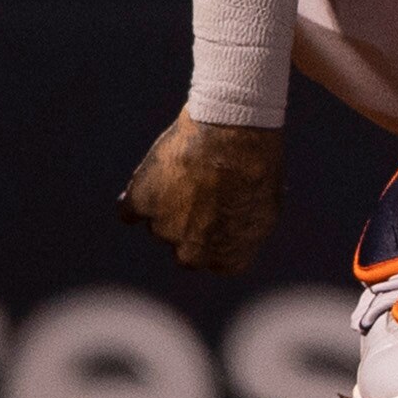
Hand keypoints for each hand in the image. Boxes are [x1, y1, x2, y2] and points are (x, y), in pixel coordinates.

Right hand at [120, 111, 285, 273]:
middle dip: (195, 226)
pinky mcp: (140, 204)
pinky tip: (151, 180)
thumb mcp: (268, 203)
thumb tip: (231, 230)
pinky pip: (129, 211)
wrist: (234, 135)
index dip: (222, 236)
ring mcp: (164, 230)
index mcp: (229, 258)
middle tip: (207, 191)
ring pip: (161, 223)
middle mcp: (192, 254)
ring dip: (172, 203)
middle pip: (187, 247)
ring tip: (193, 168)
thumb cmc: (258, 164)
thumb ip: (244, 228)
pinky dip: (138, 198)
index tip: (226, 215)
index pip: (218, 261)